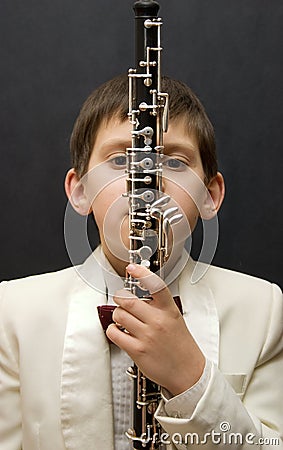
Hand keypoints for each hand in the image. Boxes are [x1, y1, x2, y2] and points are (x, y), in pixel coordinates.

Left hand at [106, 263, 204, 395]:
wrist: (188, 373)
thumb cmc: (181, 346)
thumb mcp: (175, 319)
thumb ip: (159, 307)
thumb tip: (139, 297)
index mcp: (169, 310)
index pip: (156, 286)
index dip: (142, 273)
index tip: (133, 267)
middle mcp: (157, 321)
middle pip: (128, 300)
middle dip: (120, 298)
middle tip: (121, 299)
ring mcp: (147, 336)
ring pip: (119, 315)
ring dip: (117, 315)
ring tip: (123, 319)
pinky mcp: (137, 350)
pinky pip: (114, 333)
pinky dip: (112, 330)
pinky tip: (119, 332)